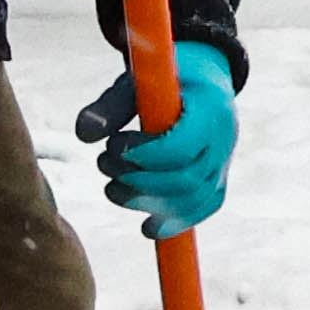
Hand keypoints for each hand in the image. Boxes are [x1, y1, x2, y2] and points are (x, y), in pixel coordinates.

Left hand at [75, 45, 236, 238]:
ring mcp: (224, 162)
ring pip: (193, 200)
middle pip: (186, 180)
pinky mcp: (219, 179)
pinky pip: (204, 207)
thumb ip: (111, 107)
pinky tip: (148, 228)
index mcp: (210, 108)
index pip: (182, 147)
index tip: (114, 145)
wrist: (204, 81)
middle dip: (138, 181)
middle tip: (103, 163)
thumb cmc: (166, 80)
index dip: (145, 155)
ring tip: (112, 187)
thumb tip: (84, 134)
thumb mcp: (138, 83)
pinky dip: (176, 222)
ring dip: (147, 202)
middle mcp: (224, 139)